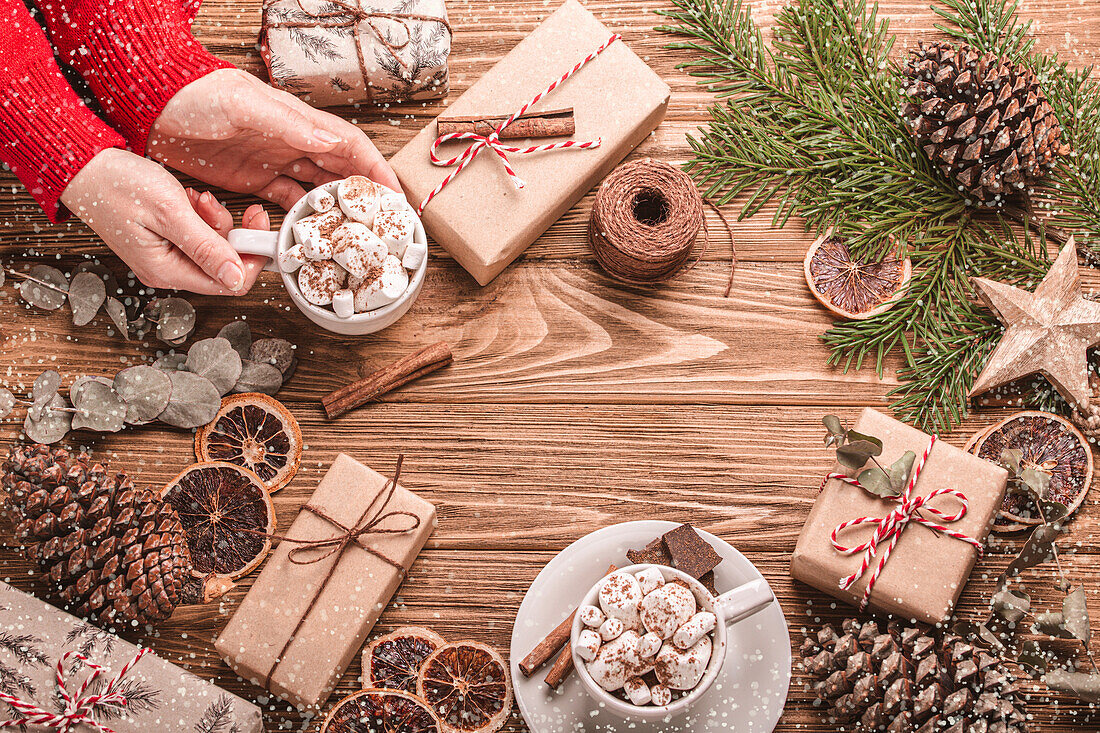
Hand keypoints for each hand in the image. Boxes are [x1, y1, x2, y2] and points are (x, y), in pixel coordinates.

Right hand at [60, 148, 269, 294]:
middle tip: (224, 206)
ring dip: (216, 221)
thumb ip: (206, 247)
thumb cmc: (116, 184)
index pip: (229, 283)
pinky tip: (189, 199)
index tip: (259, 228)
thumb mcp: (170, 213)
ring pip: (214, 247)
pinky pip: (198, 235)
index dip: (251, 257)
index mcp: (167, 271)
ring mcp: (166, 256)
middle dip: (233, 234)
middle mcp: (167, 271)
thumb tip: (236, 278)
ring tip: (197, 199)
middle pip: (225, 265)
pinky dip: (202, 216)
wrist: (83, 165)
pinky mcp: (165, 241)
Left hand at [148, 68, 400, 209]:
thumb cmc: (194, 93)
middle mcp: (291, 142)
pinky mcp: (251, 179)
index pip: (349, 145)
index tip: (393, 195)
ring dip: (334, 209)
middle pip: (340, 170)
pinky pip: (284, 200)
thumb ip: (288, 123)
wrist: (151, 104)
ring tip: (351, 233)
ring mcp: (272, 161)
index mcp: (296, 121)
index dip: (375, 169)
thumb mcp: (242, 103)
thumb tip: (329, 140)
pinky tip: (309, 232)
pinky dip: (299, 216)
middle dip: (364, 195)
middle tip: (381, 223)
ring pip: (316, 188)